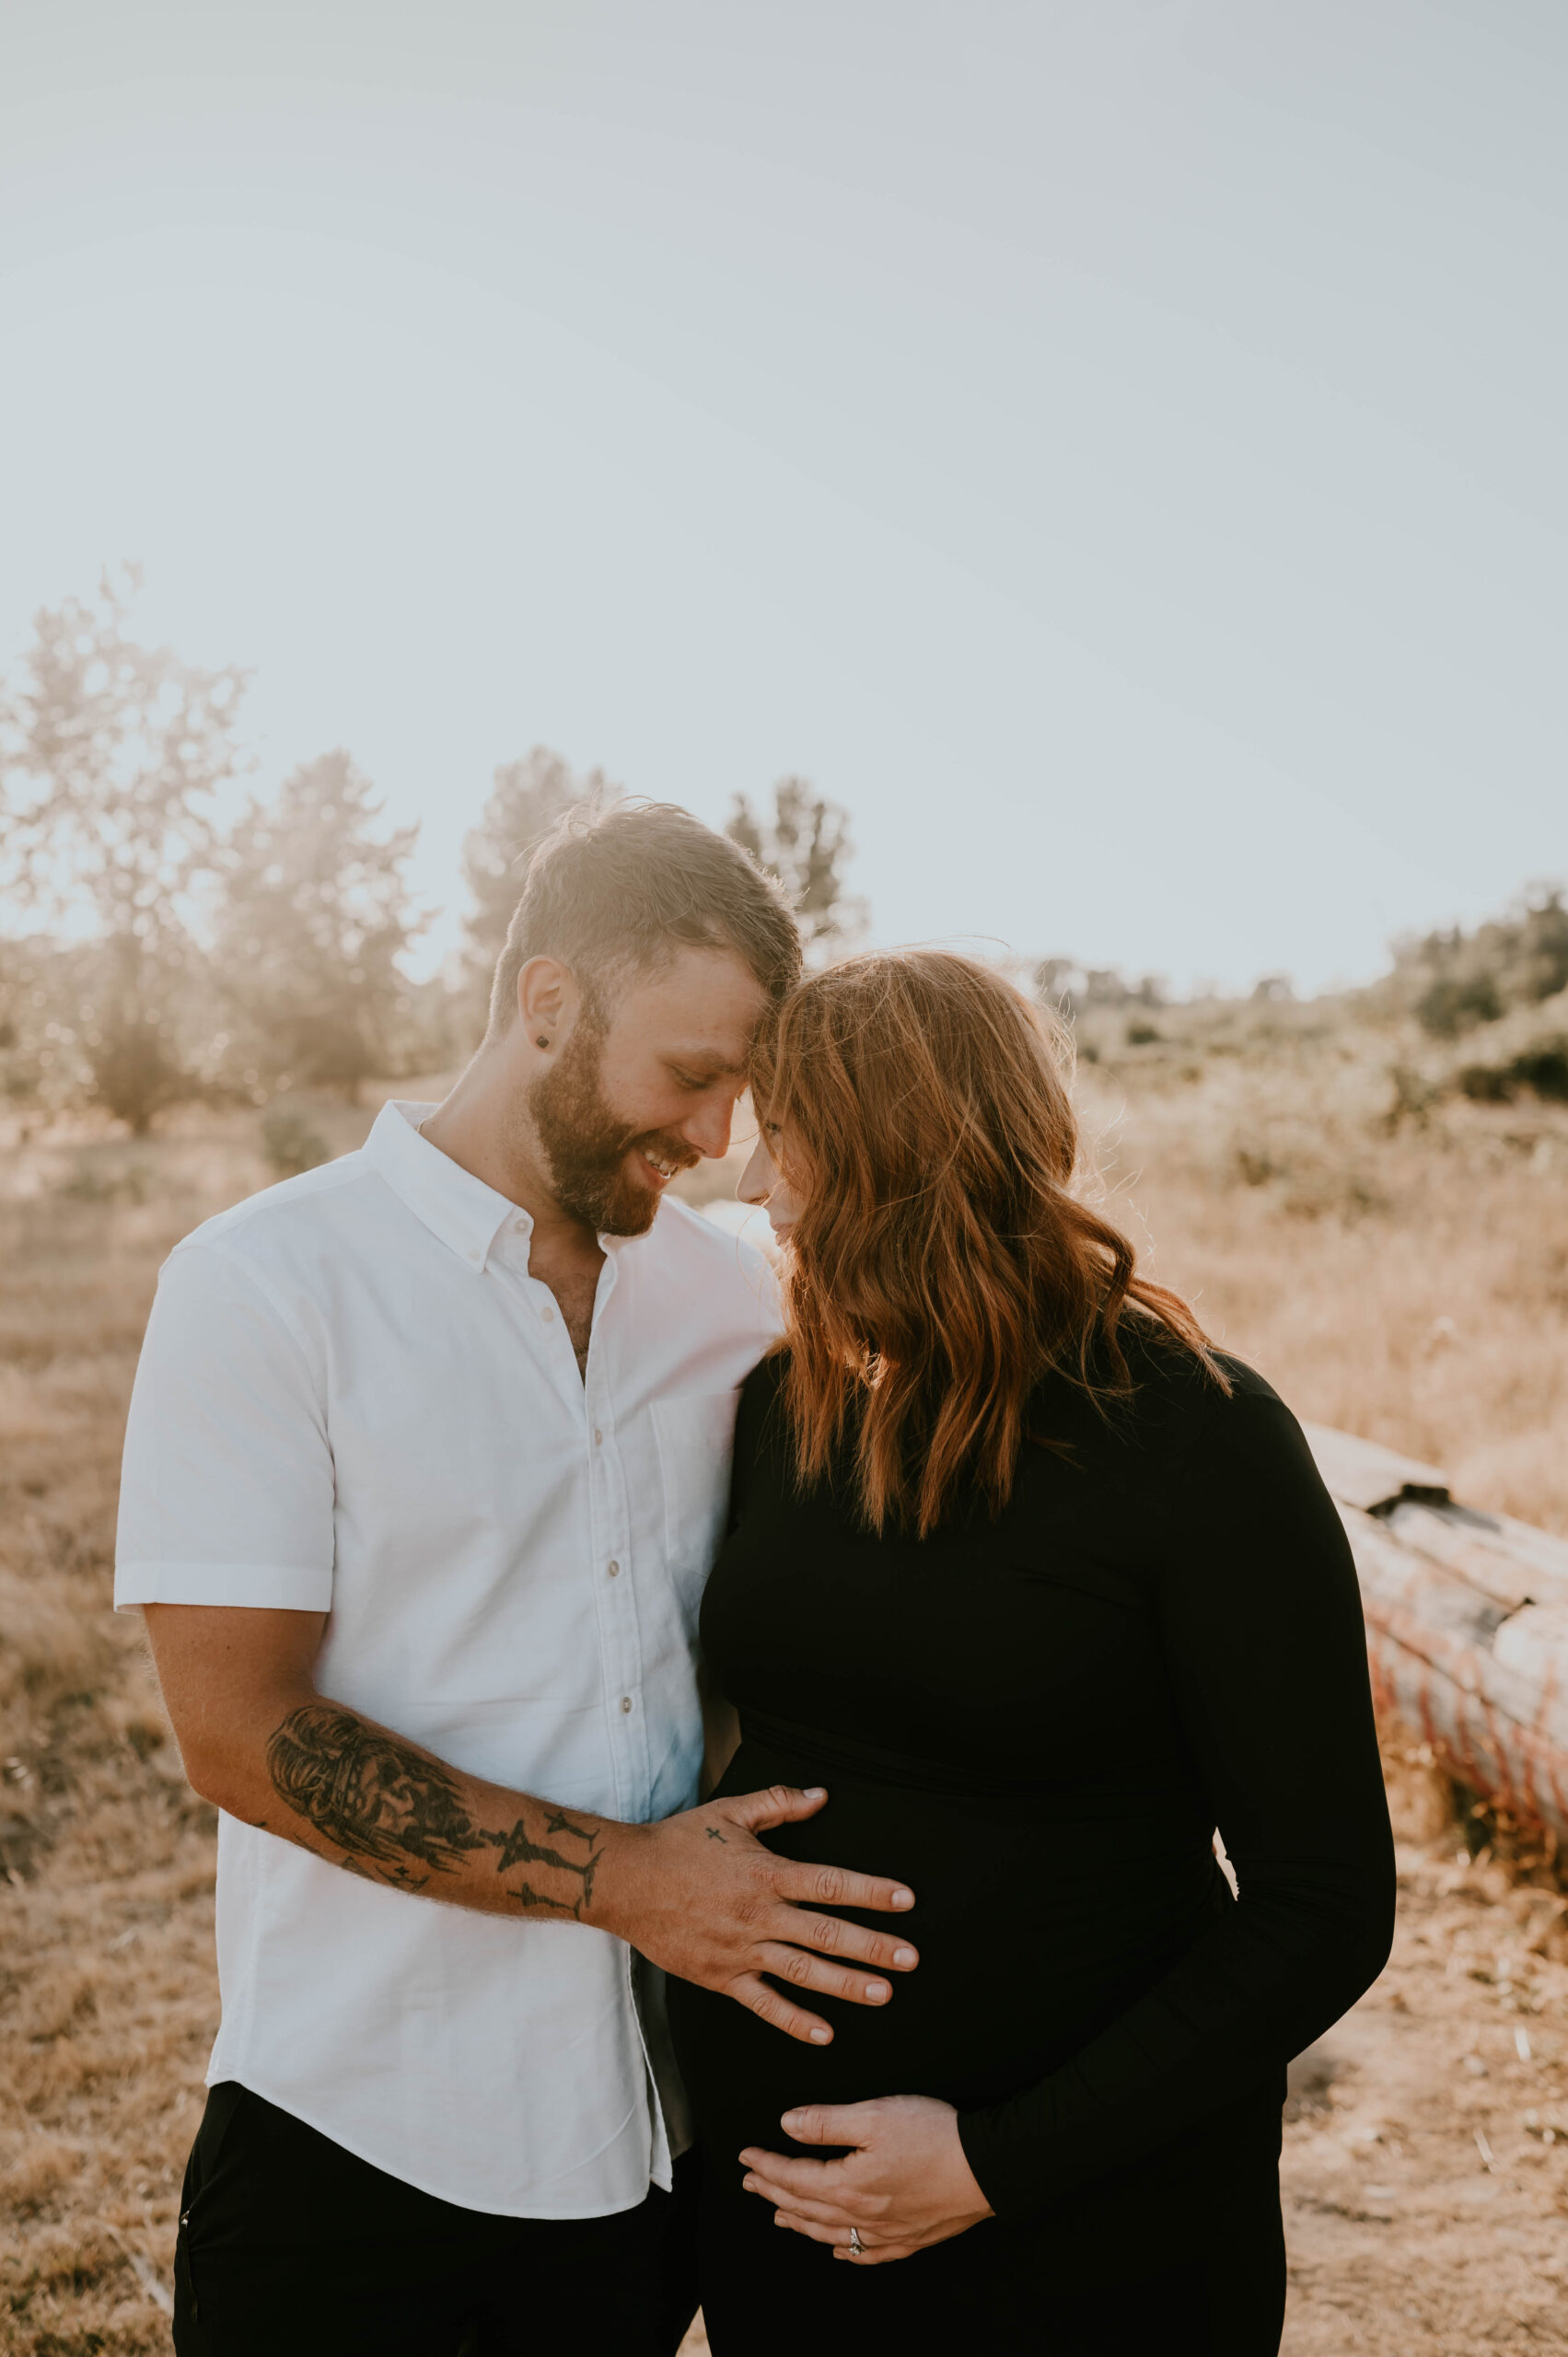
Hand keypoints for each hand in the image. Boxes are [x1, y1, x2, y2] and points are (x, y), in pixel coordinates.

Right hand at [594, 1786, 917, 2043]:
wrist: (626, 1882)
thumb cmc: (679, 1843)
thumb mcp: (730, 1811)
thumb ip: (778, 1803)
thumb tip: (821, 1795)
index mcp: (765, 1873)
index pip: (829, 1884)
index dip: (870, 1891)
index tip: (905, 1900)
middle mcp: (759, 1914)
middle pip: (826, 1933)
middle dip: (873, 1946)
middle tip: (911, 1958)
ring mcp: (741, 1950)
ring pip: (803, 1971)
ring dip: (846, 1985)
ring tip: (883, 1993)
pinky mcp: (721, 1976)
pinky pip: (764, 2003)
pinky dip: (794, 2020)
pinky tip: (825, 2033)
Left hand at [740, 2094, 992, 2263]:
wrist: (987, 2167)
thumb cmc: (934, 2136)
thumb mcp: (876, 2115)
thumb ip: (827, 2121)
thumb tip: (788, 2124)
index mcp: (849, 2184)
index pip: (795, 2178)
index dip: (766, 2166)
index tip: (745, 2156)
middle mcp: (862, 2216)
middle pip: (806, 2208)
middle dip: (773, 2193)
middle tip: (750, 2183)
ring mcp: (887, 2233)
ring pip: (830, 2233)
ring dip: (799, 2223)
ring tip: (779, 2216)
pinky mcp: (910, 2239)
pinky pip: (867, 2253)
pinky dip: (844, 2250)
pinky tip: (837, 2249)